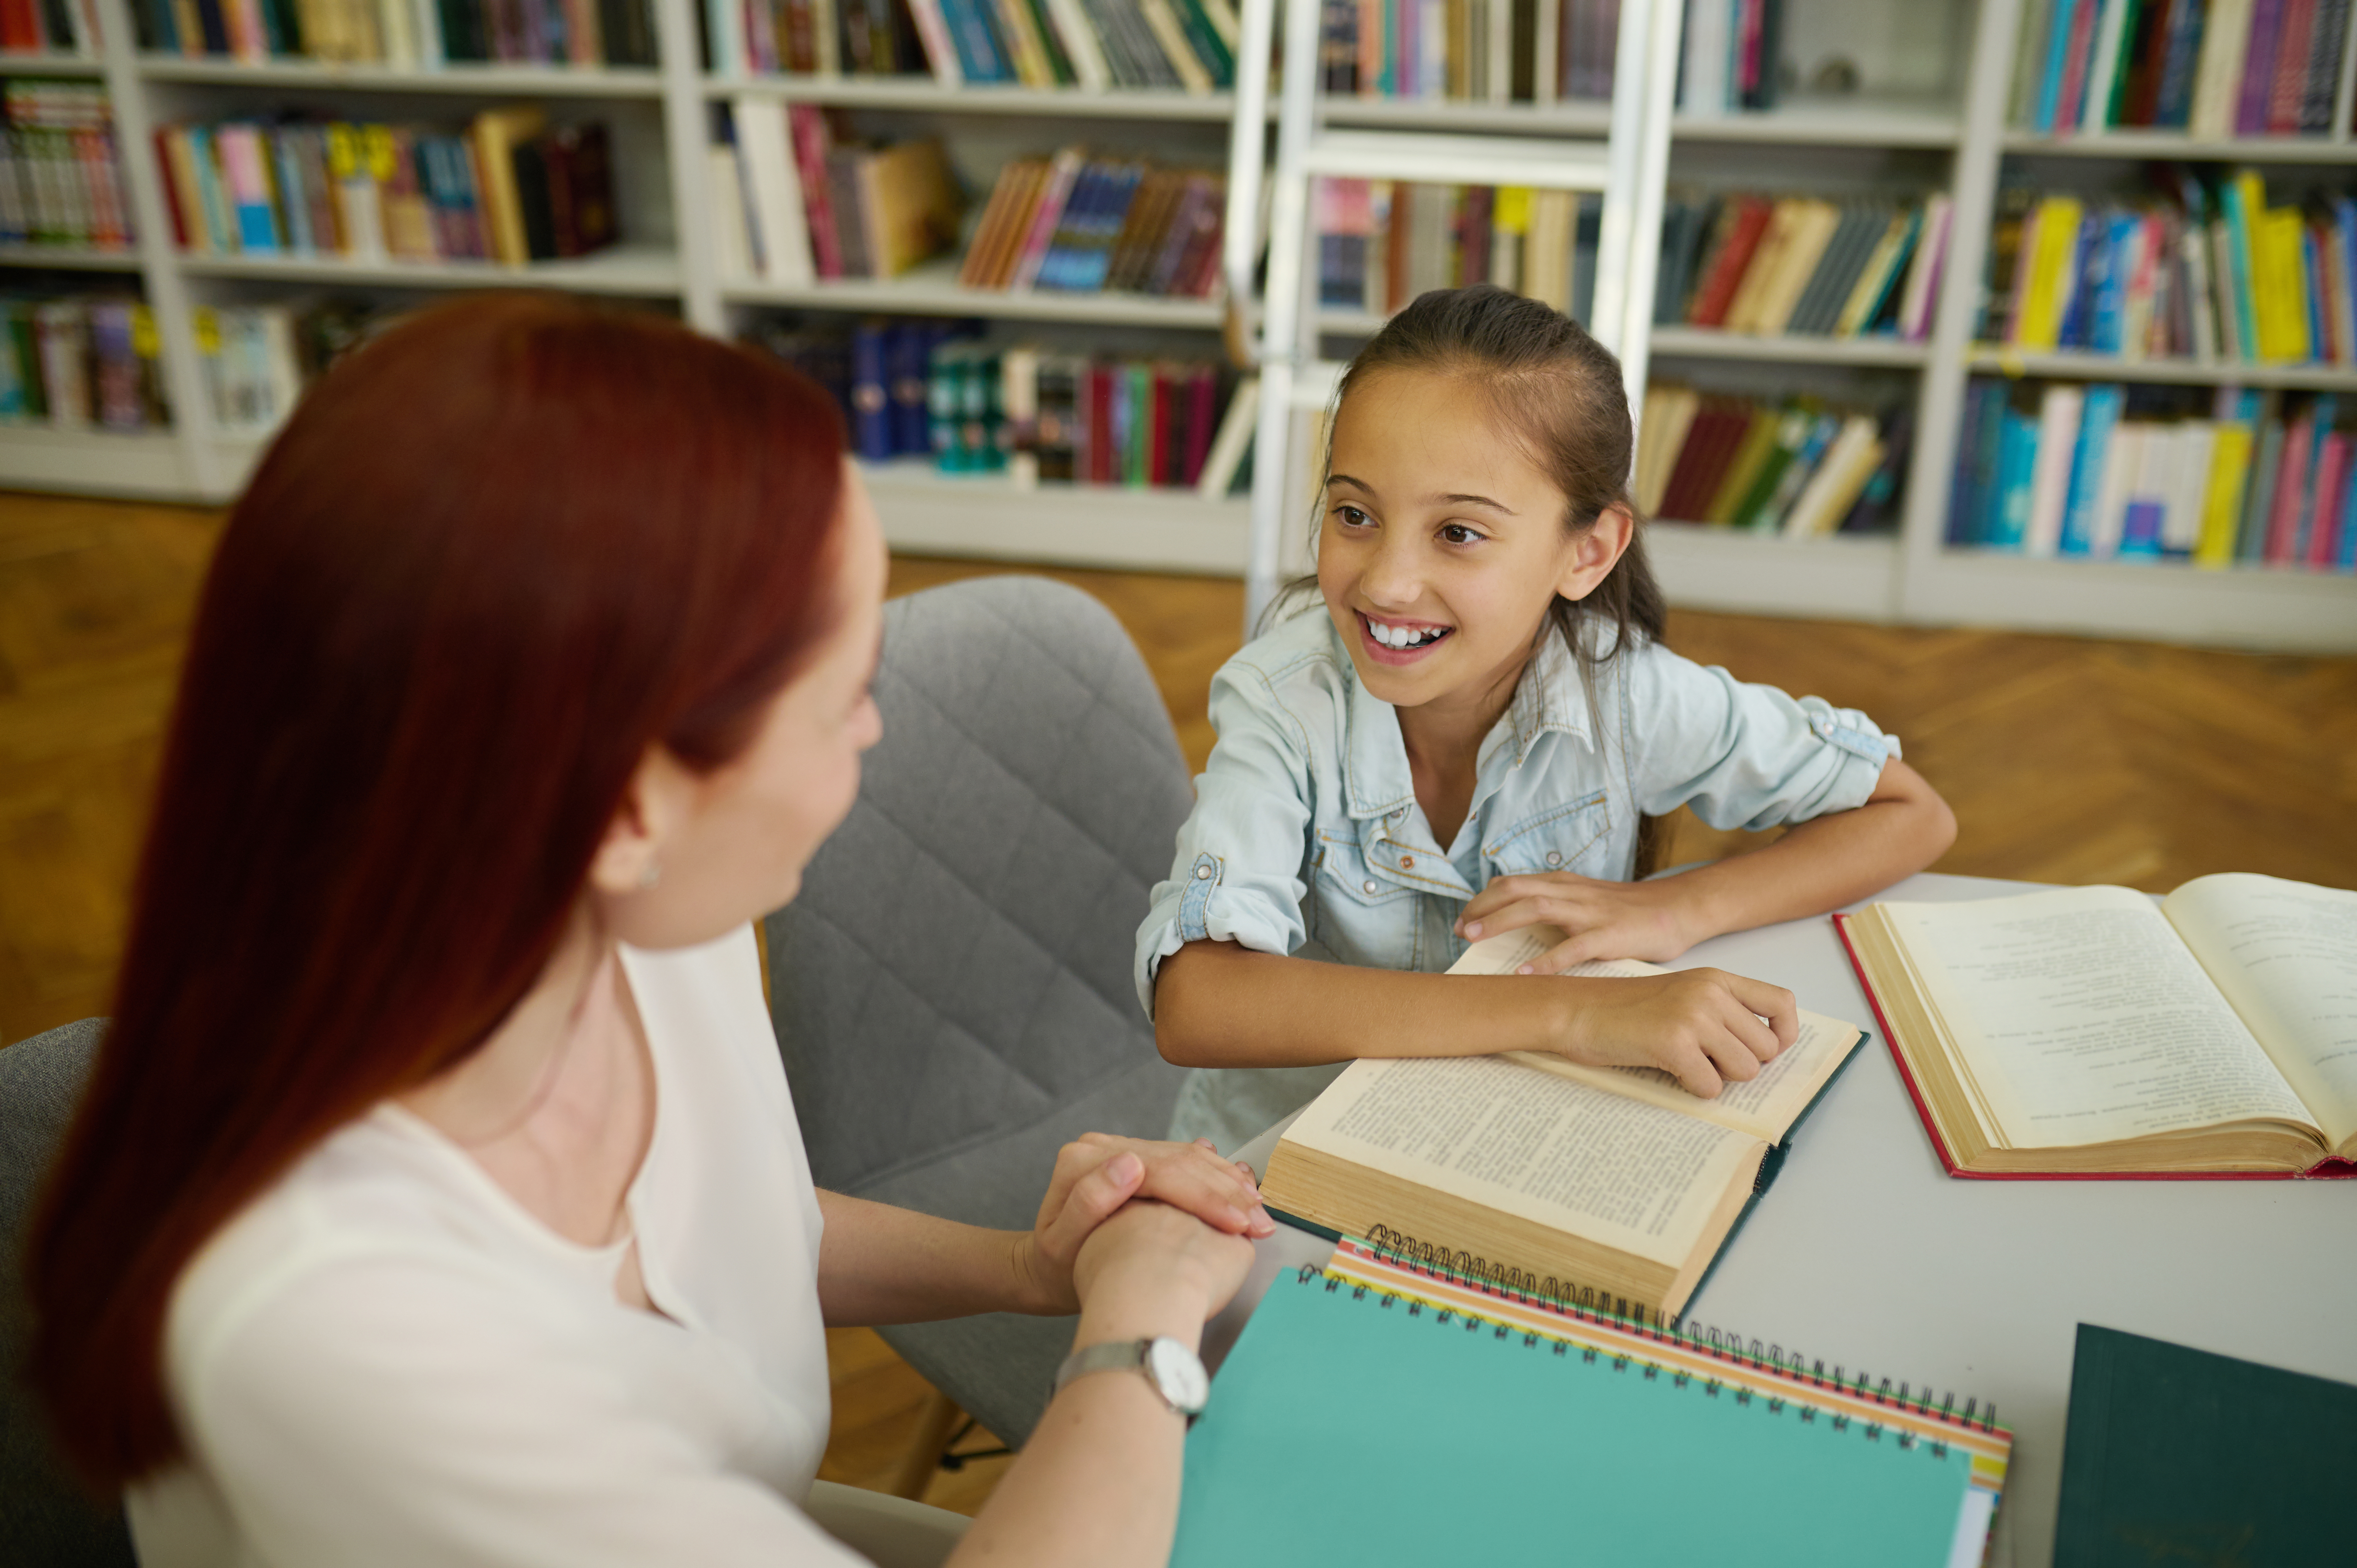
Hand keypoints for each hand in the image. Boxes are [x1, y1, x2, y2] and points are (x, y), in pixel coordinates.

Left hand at [1018, 1135, 1272, 1313]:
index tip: (1238, 1223)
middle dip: (1225, 1192)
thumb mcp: (1061, 1243)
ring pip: (1187, 1156)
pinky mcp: (1136, 1158)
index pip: (1158, 1171)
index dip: (1204, 1197)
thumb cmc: (1055, 1267)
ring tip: (1259, 1209)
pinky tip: (1241, 1185)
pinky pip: (1184, 1159)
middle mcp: (1102, 1146)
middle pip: (1177, 1160)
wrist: (1044, 1269)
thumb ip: (1089, 1202)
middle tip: (1260, 1222)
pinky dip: (1216, 1175)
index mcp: (1083, 1161)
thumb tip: (1130, 1164)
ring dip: (1227, 1183)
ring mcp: (1120, 1149)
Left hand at [1458, 872, 1706, 968]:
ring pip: (1536, 908)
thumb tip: (1519, 926)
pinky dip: (1546, 961)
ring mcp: (1590, 912)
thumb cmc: (1629, 912)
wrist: (1677, 910)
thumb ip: (1556, 908)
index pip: (1512, 883)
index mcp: (1564, 884)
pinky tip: (1525, 973)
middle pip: (1515, 889)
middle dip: (1481, 908)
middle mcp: (1572, 892)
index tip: (1462, 920)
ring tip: (1474, 938)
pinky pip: (1573, 947)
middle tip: (1458, 931)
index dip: (1482, 899)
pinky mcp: (1609, 934)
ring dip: (1500, 921)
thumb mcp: (1586, 902)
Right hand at [1547, 968, 1797, 1099]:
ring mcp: (1693, 1016)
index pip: (1783, 1003)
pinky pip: (1711, 1087)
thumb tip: (1762, 1050)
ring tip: (1686, 1064)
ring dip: (1719, 1078)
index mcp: (1716, 978)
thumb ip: (1721, 1010)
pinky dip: (1693, 1089)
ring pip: (1745, 1071)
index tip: (1763, 1050)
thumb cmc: (1624, 1009)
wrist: (1575, 1011)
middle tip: (1705, 1060)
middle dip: (1740, 1064)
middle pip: (1766, 1049)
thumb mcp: (1680, 994)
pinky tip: (1670, 1072)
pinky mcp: (1674, 1042)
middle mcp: (1711, 992)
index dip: (1783, 1035)